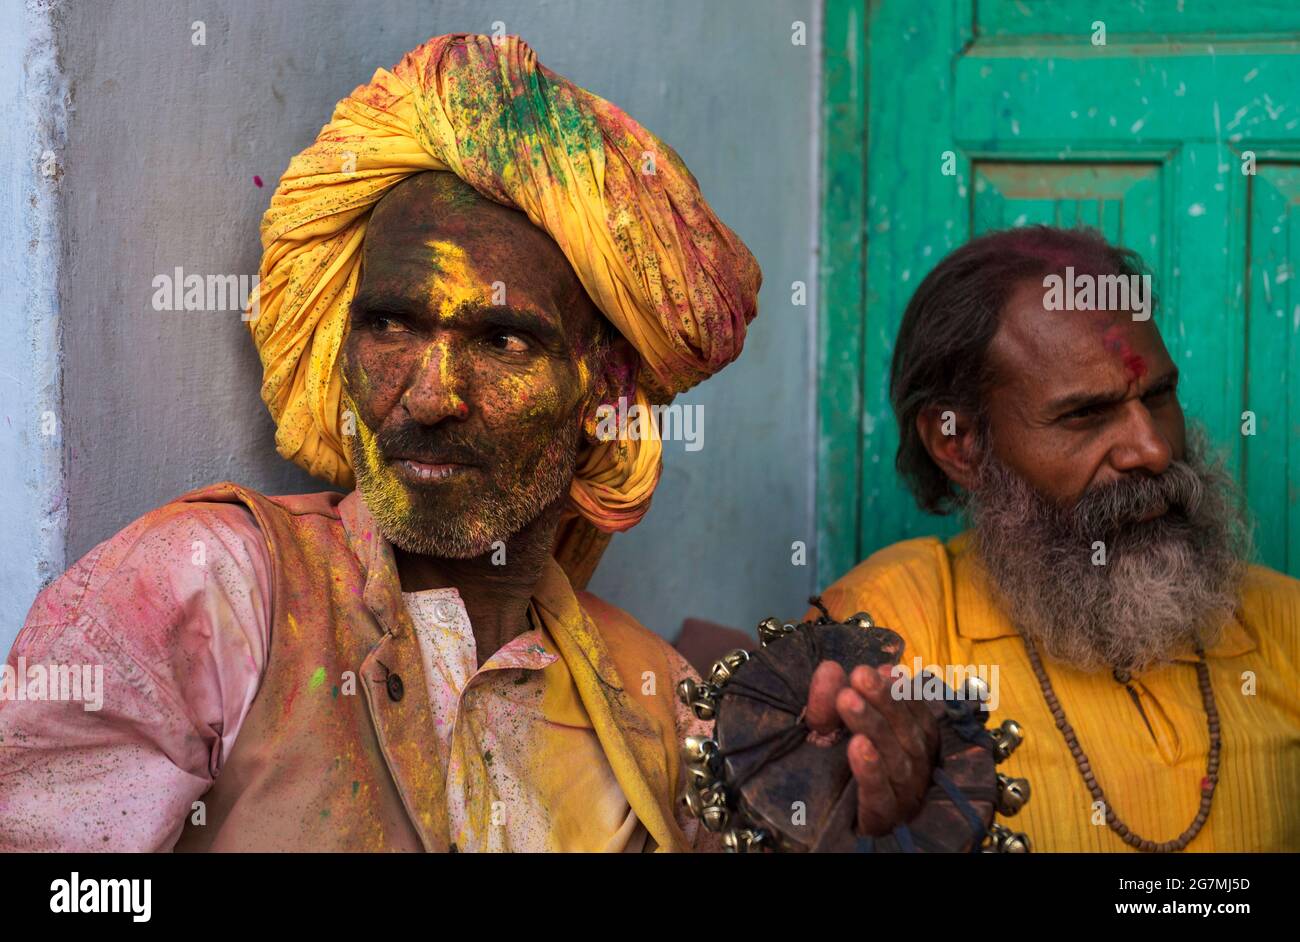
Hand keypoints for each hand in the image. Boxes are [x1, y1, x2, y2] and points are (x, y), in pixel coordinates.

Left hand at [804, 661, 938, 835]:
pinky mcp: (882, 818)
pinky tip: (857, 745)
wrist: (827, 819)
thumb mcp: (827, 726)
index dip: (901, 690)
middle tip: (860, 675)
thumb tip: (830, 668)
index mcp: (914, 743)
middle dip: (884, 700)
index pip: (916, 714)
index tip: (882, 669)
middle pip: (906, 732)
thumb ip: (828, 699)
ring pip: (895, 759)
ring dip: (872, 726)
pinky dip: (870, 769)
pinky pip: (879, 794)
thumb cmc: (836, 765)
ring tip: (848, 700)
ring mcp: (903, 795)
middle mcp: (915, 768)